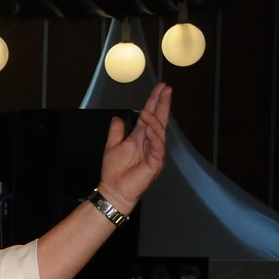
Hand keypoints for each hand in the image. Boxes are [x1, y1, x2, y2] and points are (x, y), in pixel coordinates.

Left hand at [97, 82, 170, 213]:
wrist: (113, 190)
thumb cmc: (114, 172)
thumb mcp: (112, 146)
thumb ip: (116, 132)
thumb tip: (117, 118)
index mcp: (141, 138)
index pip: (150, 117)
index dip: (155, 102)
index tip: (160, 88)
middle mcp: (150, 143)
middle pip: (159, 120)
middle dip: (163, 104)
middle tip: (167, 89)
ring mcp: (155, 153)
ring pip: (159, 132)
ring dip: (154, 120)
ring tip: (147, 111)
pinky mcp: (156, 163)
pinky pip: (158, 147)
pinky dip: (154, 136)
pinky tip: (150, 128)